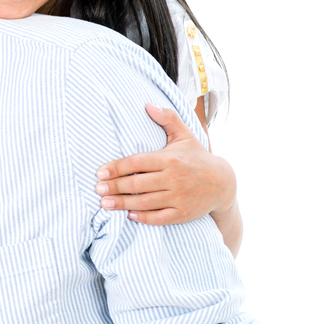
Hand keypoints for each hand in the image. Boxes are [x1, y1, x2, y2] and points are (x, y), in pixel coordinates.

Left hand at [95, 103, 235, 224]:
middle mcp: (173, 179)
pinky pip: (159, 218)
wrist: (224, 183)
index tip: (100, 173)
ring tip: (105, 204)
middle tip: (98, 189)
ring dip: (123, 204)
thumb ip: (167, 119)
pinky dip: (143, 217)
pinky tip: (129, 215)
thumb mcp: (185, 135)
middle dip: (115, 187)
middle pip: (137, 184)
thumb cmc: (197, 157)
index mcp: (169, 159)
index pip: (137, 163)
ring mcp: (179, 198)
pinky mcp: (184, 213)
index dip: (116, 168)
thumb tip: (148, 105)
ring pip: (145, 202)